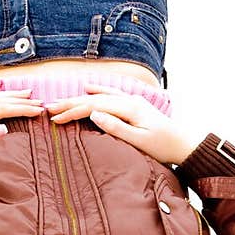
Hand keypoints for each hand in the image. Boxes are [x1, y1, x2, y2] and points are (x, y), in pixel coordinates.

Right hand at [44, 84, 197, 165]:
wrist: (185, 145)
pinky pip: (112, 93)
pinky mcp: (135, 105)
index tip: (55, 119)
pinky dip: (98, 90)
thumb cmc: (164, 147)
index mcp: (130, 108)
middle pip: (94, 98)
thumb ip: (116, 128)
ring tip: (62, 100)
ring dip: (80, 97)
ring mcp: (133, 101)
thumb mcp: (139, 141)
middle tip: (49, 107)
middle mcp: (130, 100)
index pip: (94, 107)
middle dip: (70, 102)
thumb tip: (94, 114)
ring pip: (101, 95)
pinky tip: (88, 87)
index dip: (72, 112)